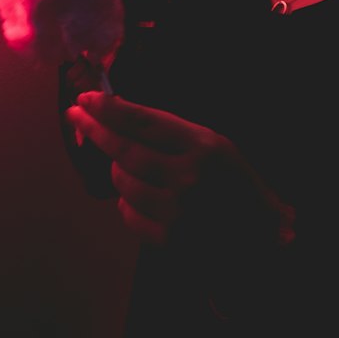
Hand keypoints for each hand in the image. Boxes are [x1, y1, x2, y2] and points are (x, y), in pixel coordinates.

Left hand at [65, 90, 248, 246]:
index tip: (86, 97)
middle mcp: (188, 177)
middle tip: (75, 114)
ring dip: (116, 170)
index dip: (110, 109)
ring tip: (124, 165)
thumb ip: (172, 133)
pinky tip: (137, 196)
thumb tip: (121, 113)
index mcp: (204, 147)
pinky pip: (128, 214)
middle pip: (126, 150)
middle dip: (95, 130)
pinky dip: (126, 202)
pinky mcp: (169, 240)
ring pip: (123, 182)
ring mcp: (177, 211)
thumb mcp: (216, 146)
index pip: (145, 122)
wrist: (263, 238)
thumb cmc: (237, 186)